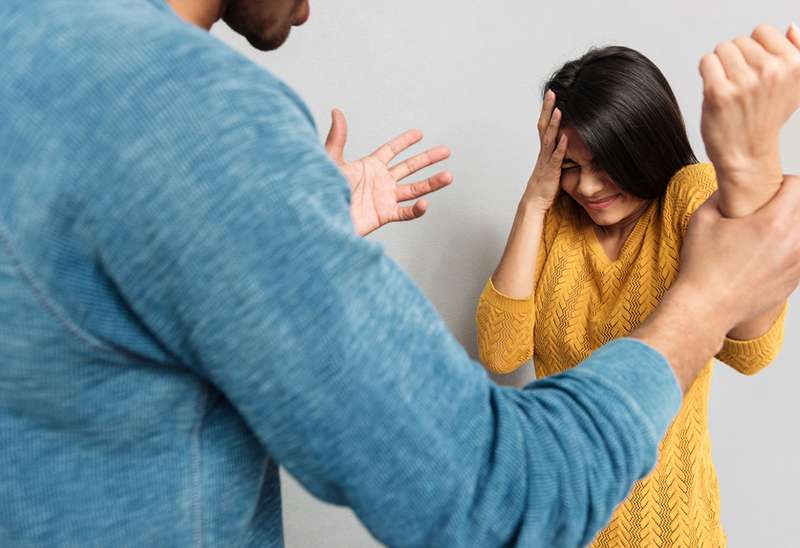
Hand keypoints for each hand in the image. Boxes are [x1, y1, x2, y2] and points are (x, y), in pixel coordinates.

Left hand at [325, 109, 452, 236]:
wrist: (321, 217)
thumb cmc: (321, 190)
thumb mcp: (331, 161)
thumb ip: (338, 138)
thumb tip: (336, 111)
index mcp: (369, 166)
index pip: (391, 151)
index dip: (405, 141)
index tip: (419, 133)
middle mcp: (379, 181)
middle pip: (409, 168)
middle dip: (428, 159)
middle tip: (446, 151)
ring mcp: (383, 199)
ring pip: (414, 189)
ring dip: (432, 183)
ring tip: (449, 176)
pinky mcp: (383, 216)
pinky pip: (405, 212)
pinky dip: (416, 210)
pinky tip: (425, 203)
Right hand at [521, 90, 568, 211]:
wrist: (534, 202)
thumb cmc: (544, 185)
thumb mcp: (553, 165)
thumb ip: (559, 152)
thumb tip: (569, 142)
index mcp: (544, 149)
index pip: (544, 125)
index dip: (547, 109)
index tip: (551, 94)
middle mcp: (543, 152)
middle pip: (544, 126)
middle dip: (548, 109)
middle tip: (551, 92)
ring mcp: (546, 161)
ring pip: (549, 139)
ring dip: (554, 124)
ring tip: (559, 109)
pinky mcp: (551, 172)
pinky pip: (556, 158)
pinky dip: (561, 147)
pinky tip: (566, 137)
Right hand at [679, 176, 799, 330]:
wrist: (706, 308)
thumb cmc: (703, 269)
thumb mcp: (702, 220)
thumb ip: (720, 195)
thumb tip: (730, 187)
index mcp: (773, 223)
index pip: (797, 186)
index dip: (782, 182)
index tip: (771, 188)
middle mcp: (793, 242)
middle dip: (790, 203)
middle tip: (769, 208)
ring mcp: (798, 263)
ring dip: (793, 227)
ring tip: (771, 231)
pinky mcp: (795, 279)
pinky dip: (791, 249)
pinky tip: (769, 253)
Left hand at [699, 24, 799, 192]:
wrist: (747, 155)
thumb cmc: (764, 120)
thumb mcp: (793, 86)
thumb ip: (795, 53)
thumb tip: (790, 28)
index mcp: (794, 64)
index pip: (763, 31)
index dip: (754, 50)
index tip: (755, 71)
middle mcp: (772, 71)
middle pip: (739, 40)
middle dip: (735, 60)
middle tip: (740, 85)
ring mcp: (744, 82)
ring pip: (721, 49)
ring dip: (720, 66)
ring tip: (729, 87)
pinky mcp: (719, 92)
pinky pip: (706, 61)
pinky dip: (706, 73)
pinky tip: (716, 90)